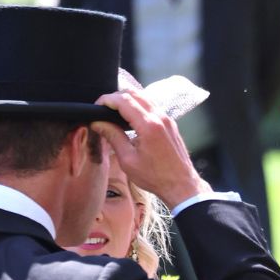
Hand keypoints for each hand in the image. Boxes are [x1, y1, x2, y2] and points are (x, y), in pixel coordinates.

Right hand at [92, 87, 207, 209]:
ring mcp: (167, 119)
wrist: (182, 186)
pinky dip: (139, 106)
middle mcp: (159, 117)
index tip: (97, 106)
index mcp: (148, 125)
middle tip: (104, 108)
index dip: (107, 99)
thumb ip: (113, 137)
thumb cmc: (156, 177)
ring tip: (116, 113)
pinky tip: (131, 119)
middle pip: (134, 93)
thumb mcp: (128, 160)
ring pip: (144, 97)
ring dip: (128, 100)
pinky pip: (152, 106)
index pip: (123, 100)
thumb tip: (98, 123)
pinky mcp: (171, 124)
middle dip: (116, 97)